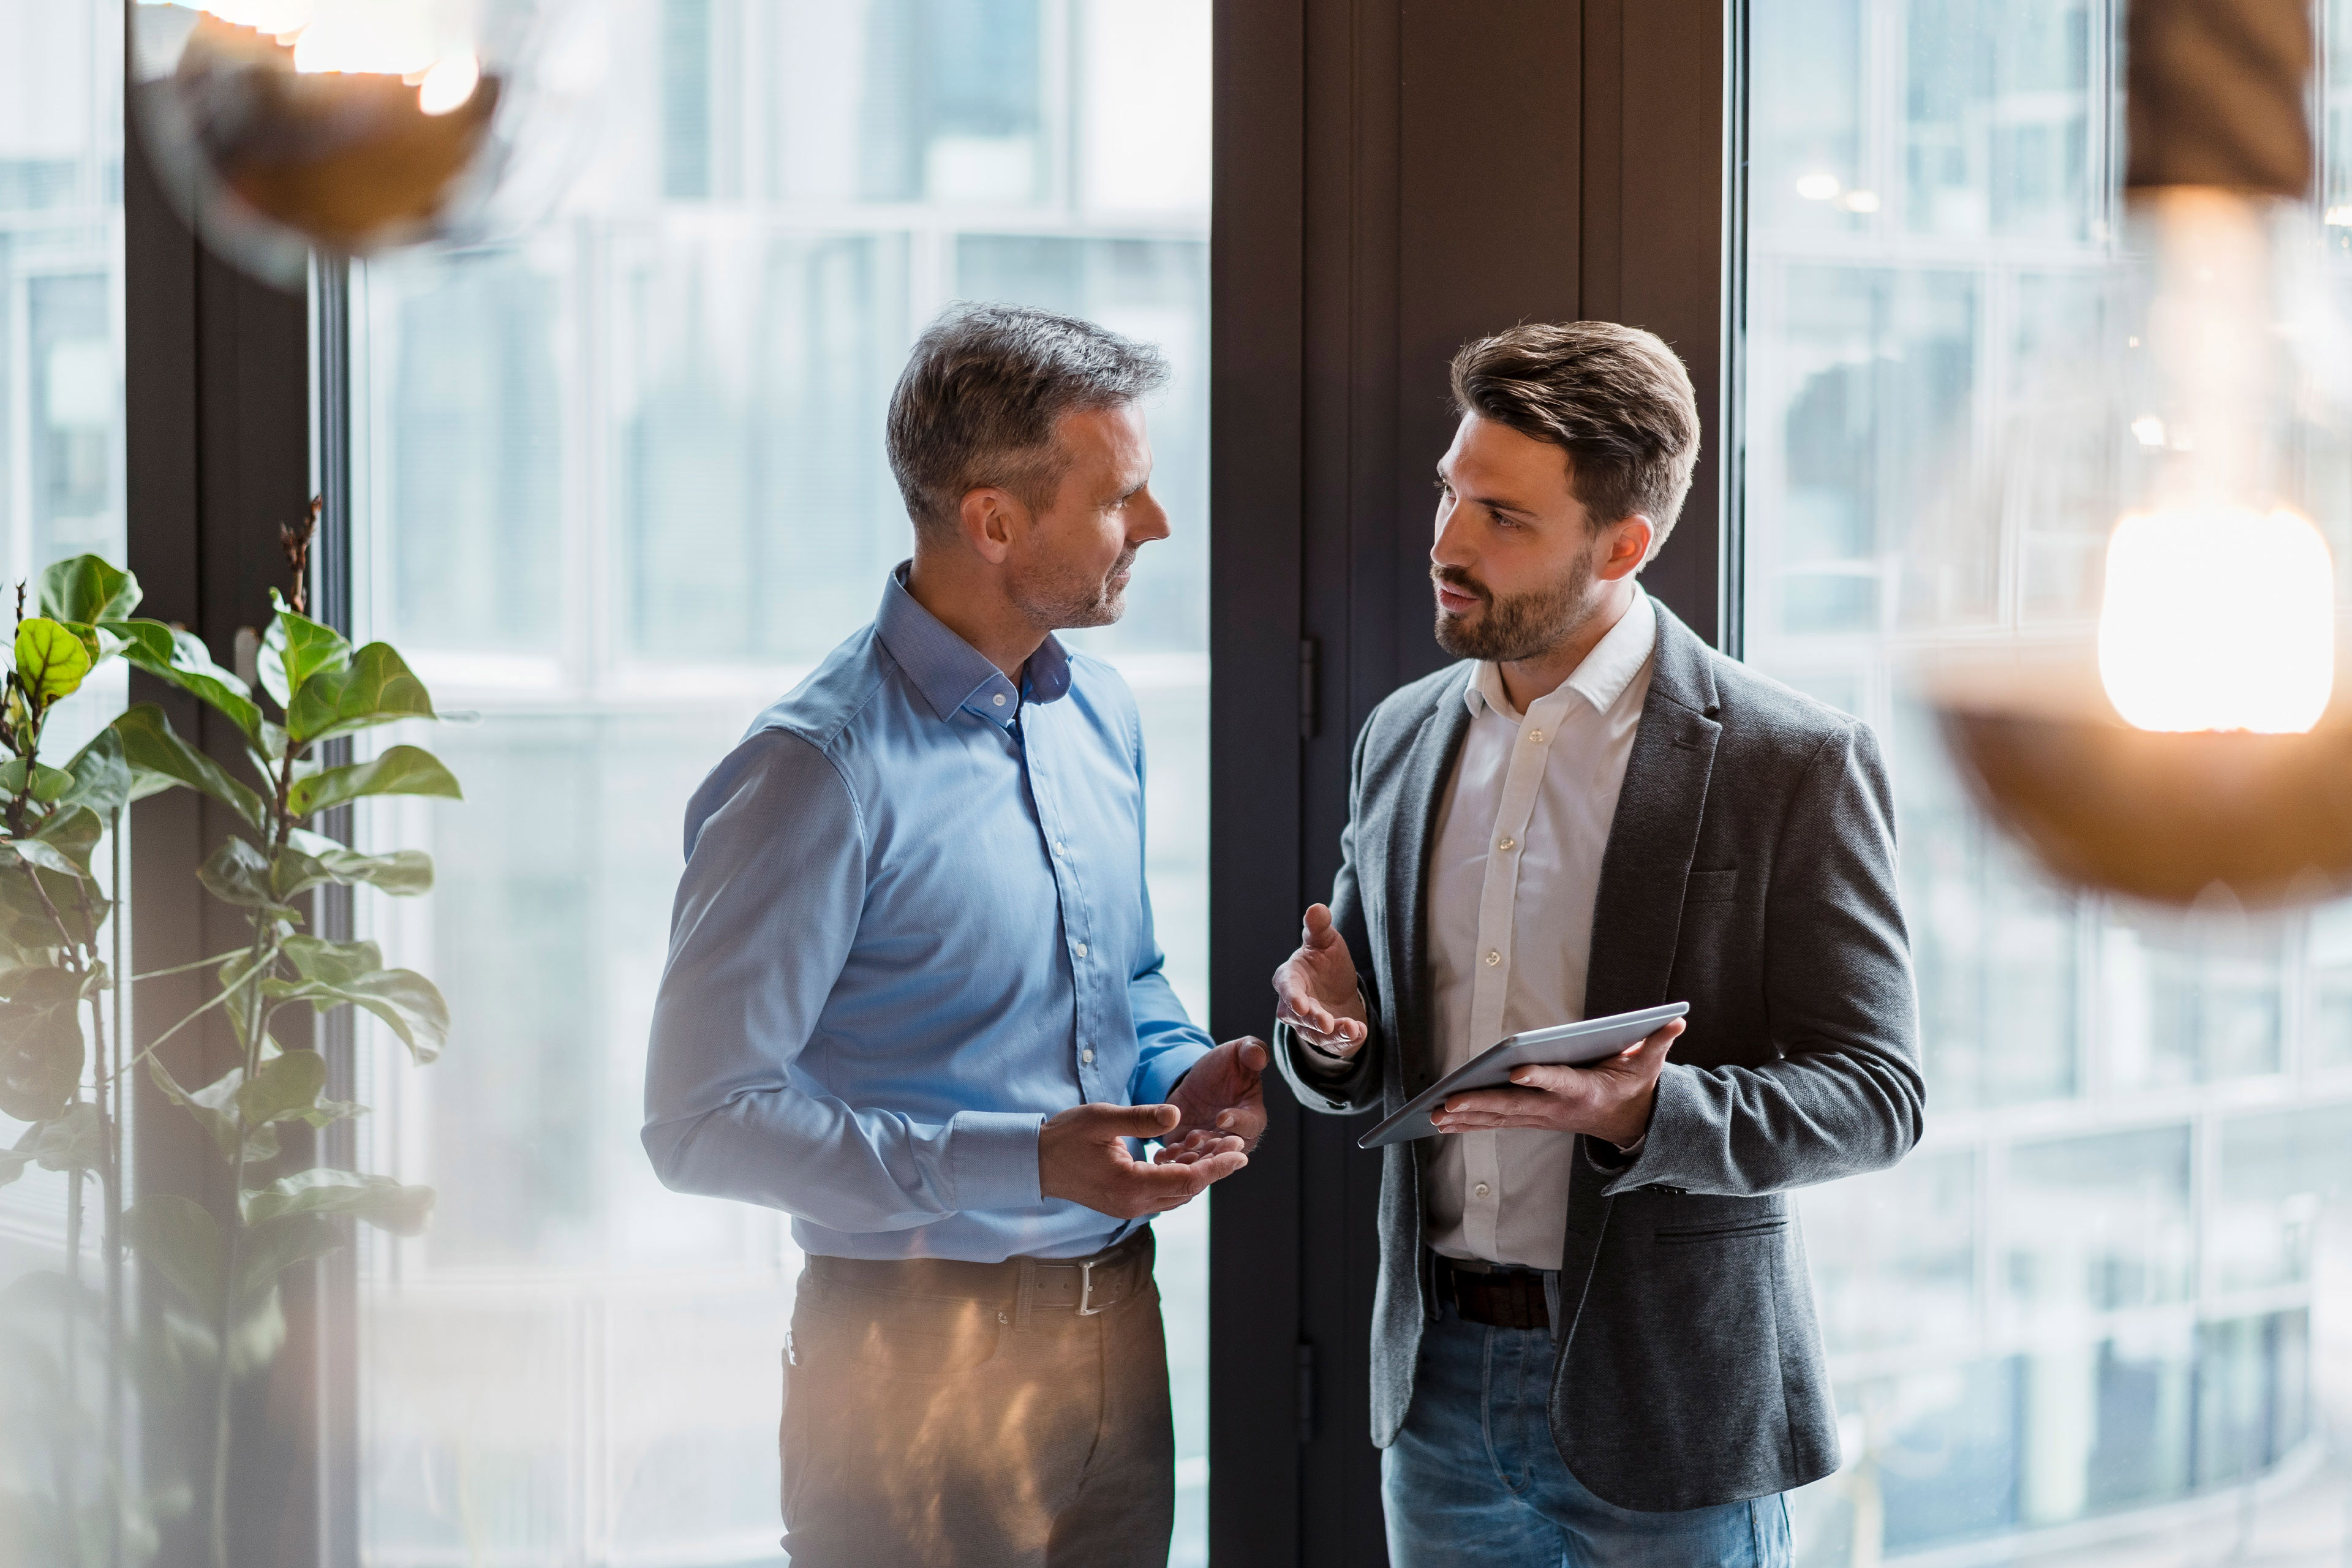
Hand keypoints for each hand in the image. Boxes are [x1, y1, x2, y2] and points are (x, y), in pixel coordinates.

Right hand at [1039, 1103, 1248, 1219]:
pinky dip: (1178, 1174)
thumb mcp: (1102, 1119)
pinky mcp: (1124, 1202)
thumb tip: (1178, 1115)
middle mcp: (1133, 1204)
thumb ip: (1141, 1118)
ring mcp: (1128, 1207)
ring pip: (1177, 1193)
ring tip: (1215, 1144)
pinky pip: (1162, 1192)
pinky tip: (1184, 1151)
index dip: (1217, 1166)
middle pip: (1187, 1190)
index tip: (1240, 1151)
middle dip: (1214, 1167)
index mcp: (1130, 1186)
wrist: (1034, 1162)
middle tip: (1237, 1144)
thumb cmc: (1065, 1137)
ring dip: (1198, 1171)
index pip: (1187, 1181)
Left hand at [1158, 1037, 1268, 1162]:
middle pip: (1227, 1149)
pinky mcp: (1191, 1150)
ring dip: (1192, 1156)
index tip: (1222, 1117)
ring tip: (1177, 1147)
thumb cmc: (1225, 1066)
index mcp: (1253, 1115)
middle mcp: (1236, 1137)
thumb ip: (1251, 1050)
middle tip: (1195, 1138)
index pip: (1251, 1125)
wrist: (1198, 1080)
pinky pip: (1184, 1158)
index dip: (1238, 1123)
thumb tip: (1259, 1055)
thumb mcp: (1237, 1052)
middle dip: (1211, 1146)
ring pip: (1205, 1157)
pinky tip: (1162, 1155)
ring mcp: (1213, 1146)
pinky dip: (1174, 1158)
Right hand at [1273, 904, 1368, 1060]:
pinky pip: (1333, 1043)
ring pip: (1317, 1033)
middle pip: (1300, 1016)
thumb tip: (1316, 908)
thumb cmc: (1324, 961)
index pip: (1286, 988)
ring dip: (1335, 1033)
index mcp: (1289, 978)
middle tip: (1327, 1023)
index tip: (1301, 1004)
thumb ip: (1319, 926)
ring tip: (1352, 1029)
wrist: (1338, 987)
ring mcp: (1307, 1025)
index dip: (1292, 997)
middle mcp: (1293, 1006)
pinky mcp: (1325, 1038)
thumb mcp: (1325, 941)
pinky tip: (1360, 1032)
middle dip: (1314, 1020)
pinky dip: (1347, 1040)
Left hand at [1430, 1019, 1683, 1147]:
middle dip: (1480, 1105)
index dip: (1540, 1078)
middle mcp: (1559, 1107)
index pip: (1560, 1082)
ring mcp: (1543, 1117)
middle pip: (1516, 1106)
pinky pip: (1498, 1122)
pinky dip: (1470, 1123)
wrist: (1630, 1124)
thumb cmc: (1634, 1086)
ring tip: (1435, 1116)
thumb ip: (1658, 1042)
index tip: (1517, 1072)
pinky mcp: (1533, 1120)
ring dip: (1467, 1118)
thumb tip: (1677, 1019)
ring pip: (1500, 1117)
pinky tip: (1443, 1123)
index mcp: (1585, 1089)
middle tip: (1448, 1104)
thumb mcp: (1650, 1065)